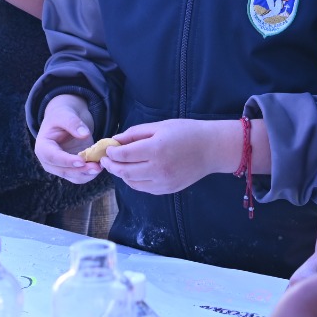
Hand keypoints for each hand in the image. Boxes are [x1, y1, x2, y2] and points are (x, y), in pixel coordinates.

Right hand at [34, 94, 103, 183]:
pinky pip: (81, 176)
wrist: (66, 119)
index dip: (67, 161)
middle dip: (80, 171)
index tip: (81, 161)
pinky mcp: (72, 169)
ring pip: (73, 177)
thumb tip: (84, 134)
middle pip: (63, 171)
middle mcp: (49, 161)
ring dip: (87, 174)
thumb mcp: (65, 114)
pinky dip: (91, 173)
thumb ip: (73, 123)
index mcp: (43, 147)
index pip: (53, 157)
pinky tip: (100, 165)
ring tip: (100, 166)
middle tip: (96, 167)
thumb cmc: (62, 115)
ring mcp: (61, 167)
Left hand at [101, 118, 230, 195]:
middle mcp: (158, 168)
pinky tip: (132, 173)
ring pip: (131, 182)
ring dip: (121, 174)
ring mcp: (163, 182)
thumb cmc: (187, 132)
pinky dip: (133, 181)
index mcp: (156, 149)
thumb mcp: (160, 126)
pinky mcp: (167, 190)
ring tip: (117, 166)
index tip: (107, 148)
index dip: (111, 152)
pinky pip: (143, 188)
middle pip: (124, 171)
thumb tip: (116, 140)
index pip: (124, 155)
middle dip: (111, 165)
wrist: (211, 149)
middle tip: (105, 159)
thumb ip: (136, 133)